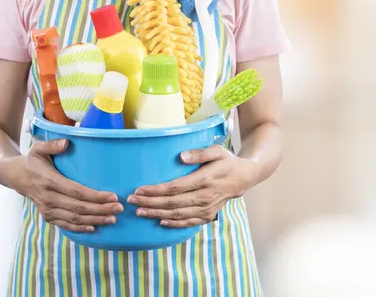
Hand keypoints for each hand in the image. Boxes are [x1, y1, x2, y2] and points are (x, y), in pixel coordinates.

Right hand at [6, 139, 122, 231]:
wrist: (13, 175)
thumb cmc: (31, 160)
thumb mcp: (38, 148)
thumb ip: (52, 145)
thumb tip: (66, 143)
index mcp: (49, 181)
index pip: (77, 192)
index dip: (96, 196)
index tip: (113, 196)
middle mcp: (48, 198)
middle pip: (79, 208)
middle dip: (101, 209)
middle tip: (120, 208)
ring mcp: (47, 209)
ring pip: (74, 219)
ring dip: (95, 220)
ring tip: (113, 219)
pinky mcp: (47, 216)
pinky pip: (65, 225)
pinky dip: (80, 228)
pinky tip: (94, 228)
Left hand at [127, 145, 256, 227]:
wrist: (244, 177)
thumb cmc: (227, 161)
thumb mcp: (217, 151)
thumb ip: (199, 153)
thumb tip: (181, 156)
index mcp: (206, 179)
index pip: (176, 187)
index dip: (156, 190)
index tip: (139, 189)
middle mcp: (206, 196)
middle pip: (173, 203)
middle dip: (150, 203)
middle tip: (131, 201)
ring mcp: (207, 208)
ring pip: (178, 215)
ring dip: (157, 214)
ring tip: (139, 212)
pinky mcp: (208, 215)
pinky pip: (189, 222)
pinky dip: (174, 224)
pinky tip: (160, 222)